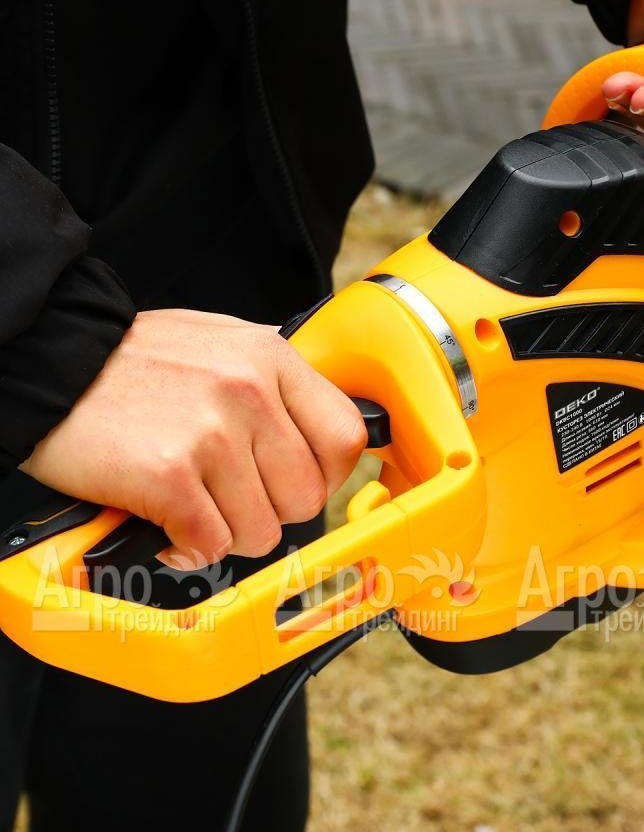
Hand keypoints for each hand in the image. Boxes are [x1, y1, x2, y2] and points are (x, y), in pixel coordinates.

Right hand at [20, 310, 366, 567]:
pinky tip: (167, 523)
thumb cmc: (136, 361)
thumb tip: (317, 427)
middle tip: (230, 497)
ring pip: (262, 531)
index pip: (344, 437)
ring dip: (226, 532)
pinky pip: (210, 544)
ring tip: (193, 504)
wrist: (51, 362)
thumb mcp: (222, 343)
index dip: (327, 475)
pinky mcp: (169, 473)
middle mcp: (250, 391)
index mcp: (271, 357)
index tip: (296, 483)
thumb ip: (275, 381)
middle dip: (270, 511)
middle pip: (306, 496)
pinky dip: (186, 547)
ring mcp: (212, 433)